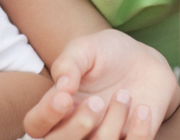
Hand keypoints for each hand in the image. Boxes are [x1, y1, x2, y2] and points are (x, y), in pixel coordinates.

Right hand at [23, 29, 179, 139]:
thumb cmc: (107, 53)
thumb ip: (68, 64)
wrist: (144, 60)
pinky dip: (139, 132)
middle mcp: (74, 127)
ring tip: (124, 95)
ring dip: (112, 123)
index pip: (36, 124)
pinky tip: (143, 108)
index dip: (45, 116)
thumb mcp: (86, 48)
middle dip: (77, 127)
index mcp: (56, 105)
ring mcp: (102, 136)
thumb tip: (61, 88)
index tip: (64, 97)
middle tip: (97, 101)